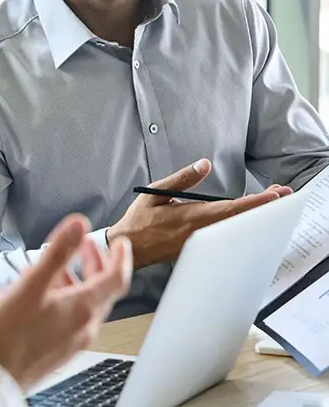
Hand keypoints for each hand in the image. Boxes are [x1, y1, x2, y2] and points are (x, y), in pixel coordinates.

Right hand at [0, 214, 131, 388]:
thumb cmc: (8, 334)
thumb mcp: (32, 284)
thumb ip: (58, 252)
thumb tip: (79, 225)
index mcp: (82, 308)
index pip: (117, 278)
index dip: (121, 256)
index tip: (119, 242)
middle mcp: (83, 326)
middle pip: (103, 290)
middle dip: (97, 262)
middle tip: (87, 244)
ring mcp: (73, 339)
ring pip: (88, 303)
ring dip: (81, 278)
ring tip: (63, 264)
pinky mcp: (60, 348)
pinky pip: (74, 317)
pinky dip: (69, 296)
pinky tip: (48, 292)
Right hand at [108, 159, 291, 268]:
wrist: (130, 247)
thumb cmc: (140, 219)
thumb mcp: (156, 191)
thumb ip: (182, 178)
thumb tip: (204, 164)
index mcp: (191, 216)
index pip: (230, 209)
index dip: (255, 203)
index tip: (274, 196)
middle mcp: (201, 232)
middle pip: (240, 220)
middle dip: (263, 207)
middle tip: (283, 194)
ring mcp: (202, 243)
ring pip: (236, 229)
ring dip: (254, 215)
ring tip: (270, 200)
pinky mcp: (200, 248)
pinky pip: (227, 236)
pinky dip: (241, 224)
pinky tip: (248, 216)